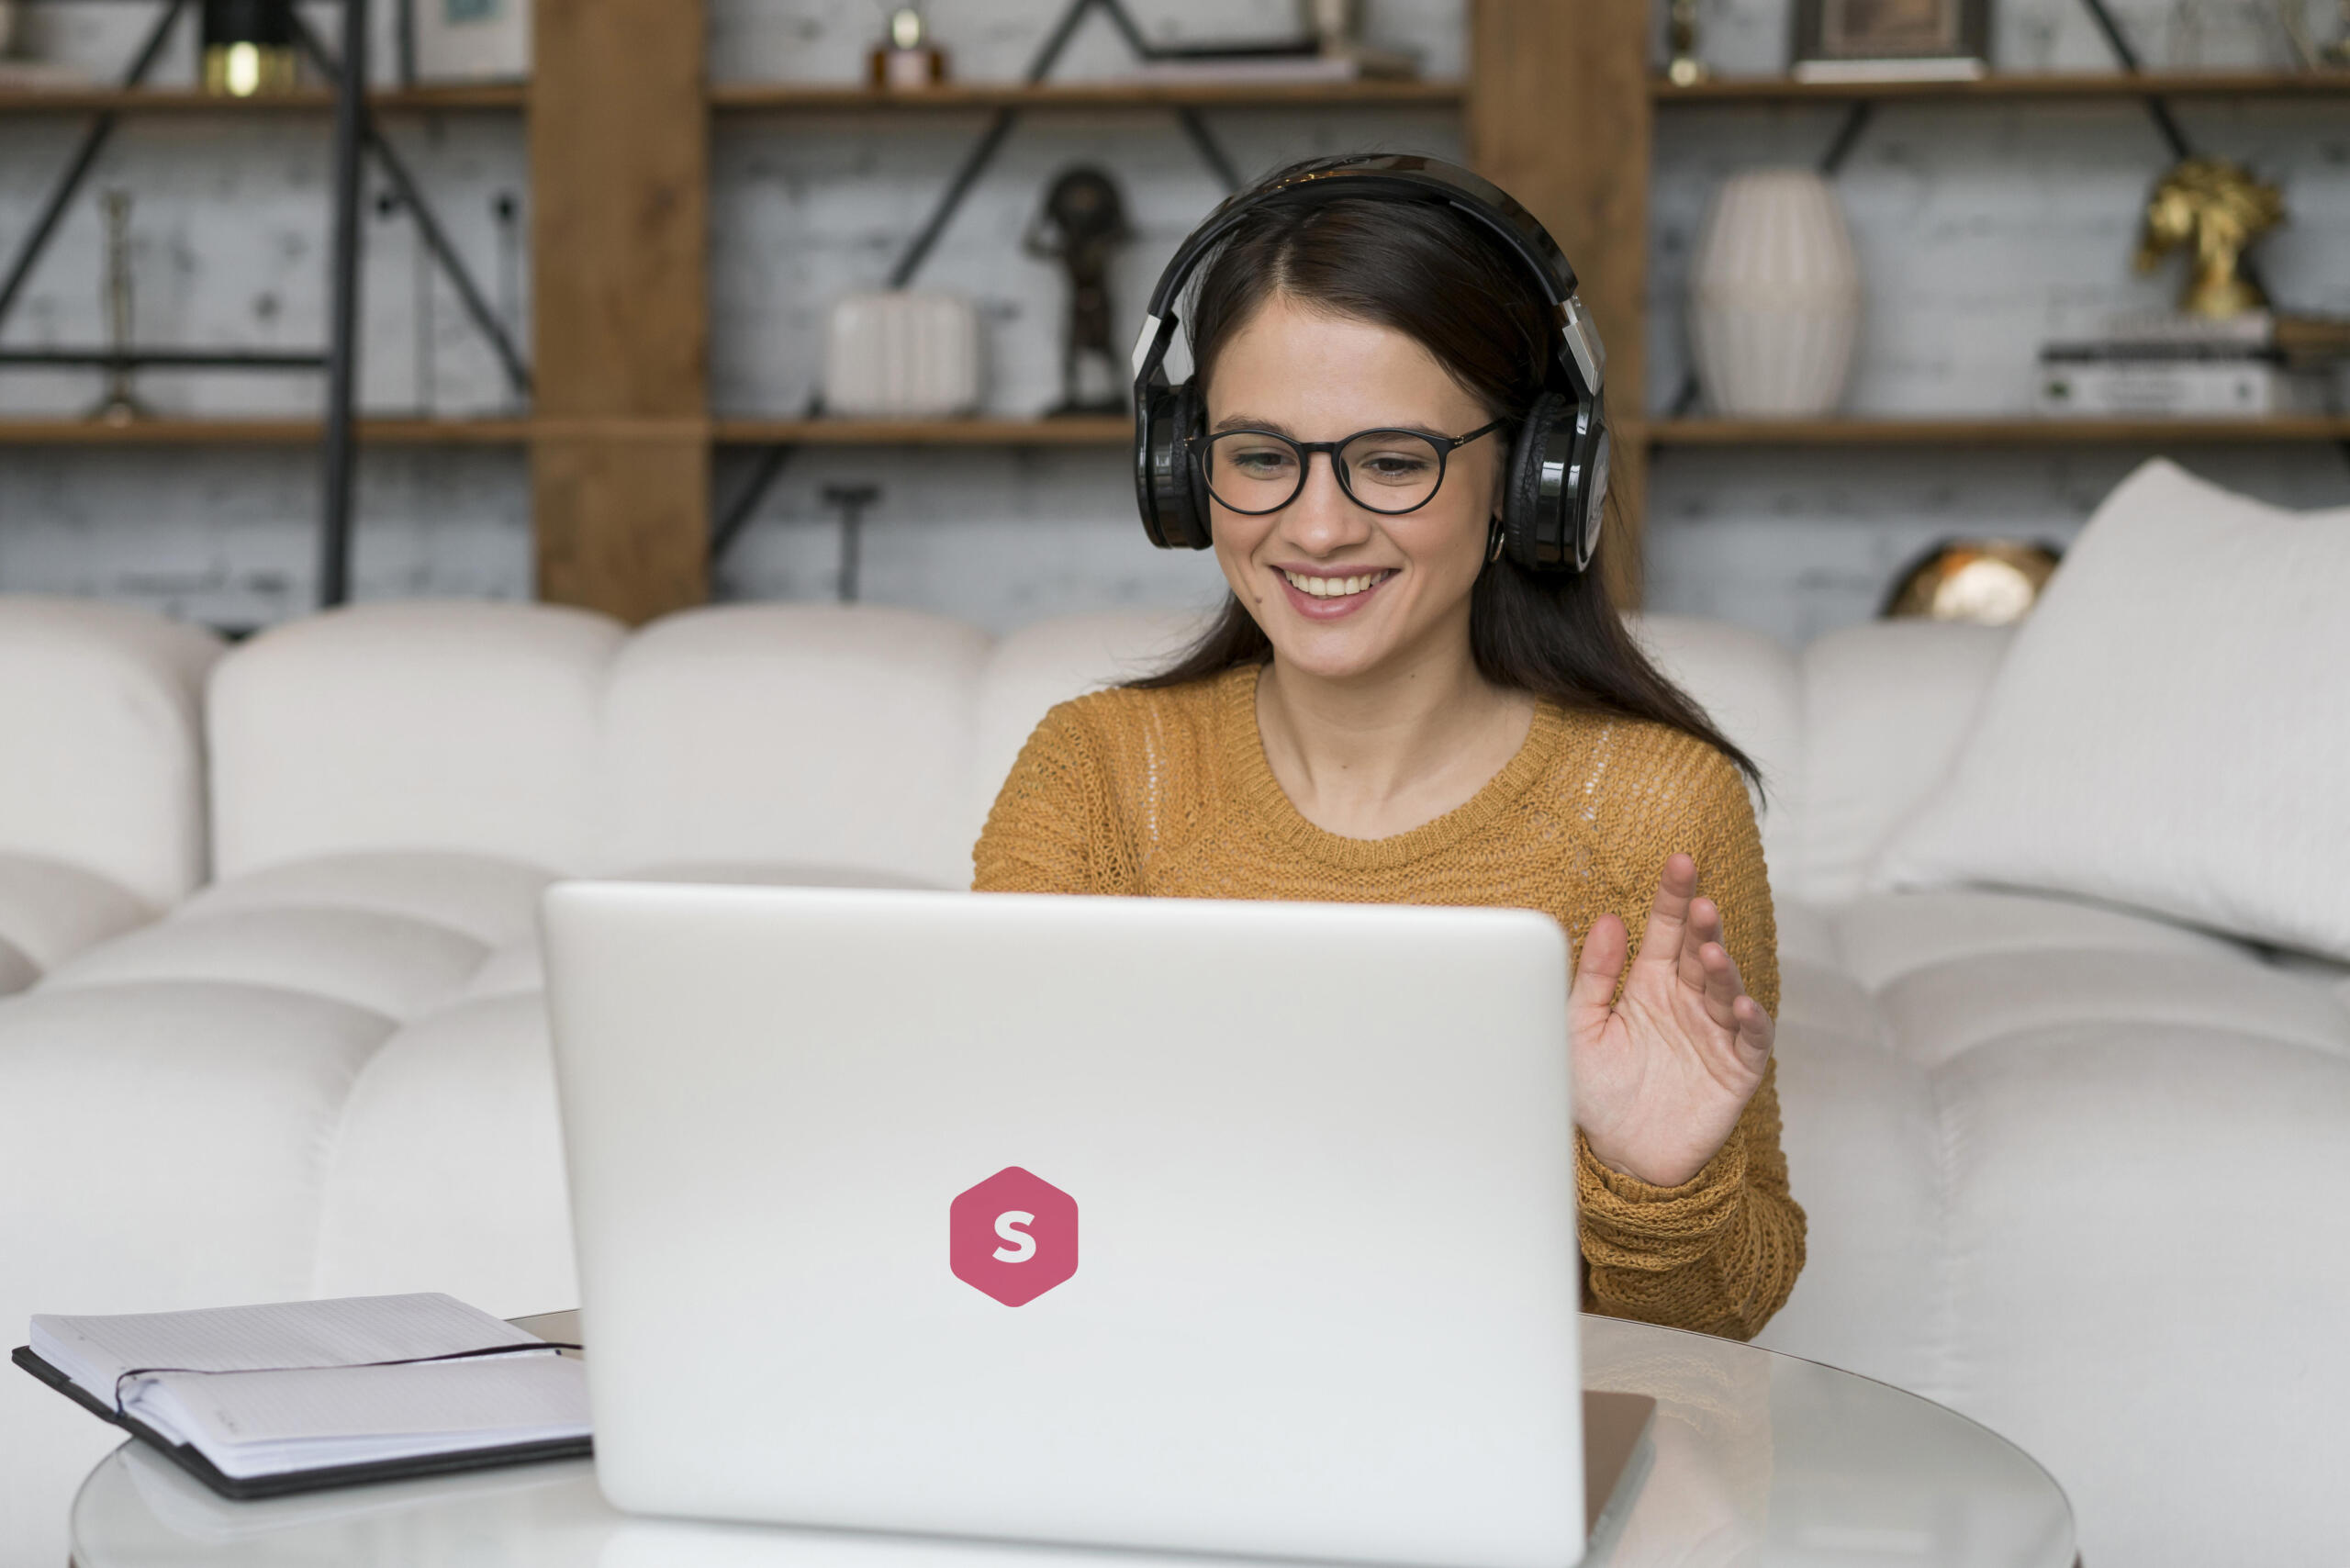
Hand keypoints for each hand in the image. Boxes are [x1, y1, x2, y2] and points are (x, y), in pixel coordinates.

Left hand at [1571, 853, 1773, 1188]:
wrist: (1619, 1157)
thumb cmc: (1595, 1092)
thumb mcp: (1579, 1028)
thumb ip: (1593, 977)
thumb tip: (1607, 920)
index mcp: (1648, 984)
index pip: (1665, 930)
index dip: (1673, 896)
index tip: (1679, 860)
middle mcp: (1686, 1001)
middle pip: (1698, 951)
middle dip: (1701, 925)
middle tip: (1698, 903)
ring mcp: (1714, 1032)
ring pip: (1725, 987)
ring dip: (1720, 968)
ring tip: (1708, 953)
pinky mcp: (1736, 1069)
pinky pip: (1751, 1039)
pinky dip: (1750, 1020)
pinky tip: (1740, 1004)